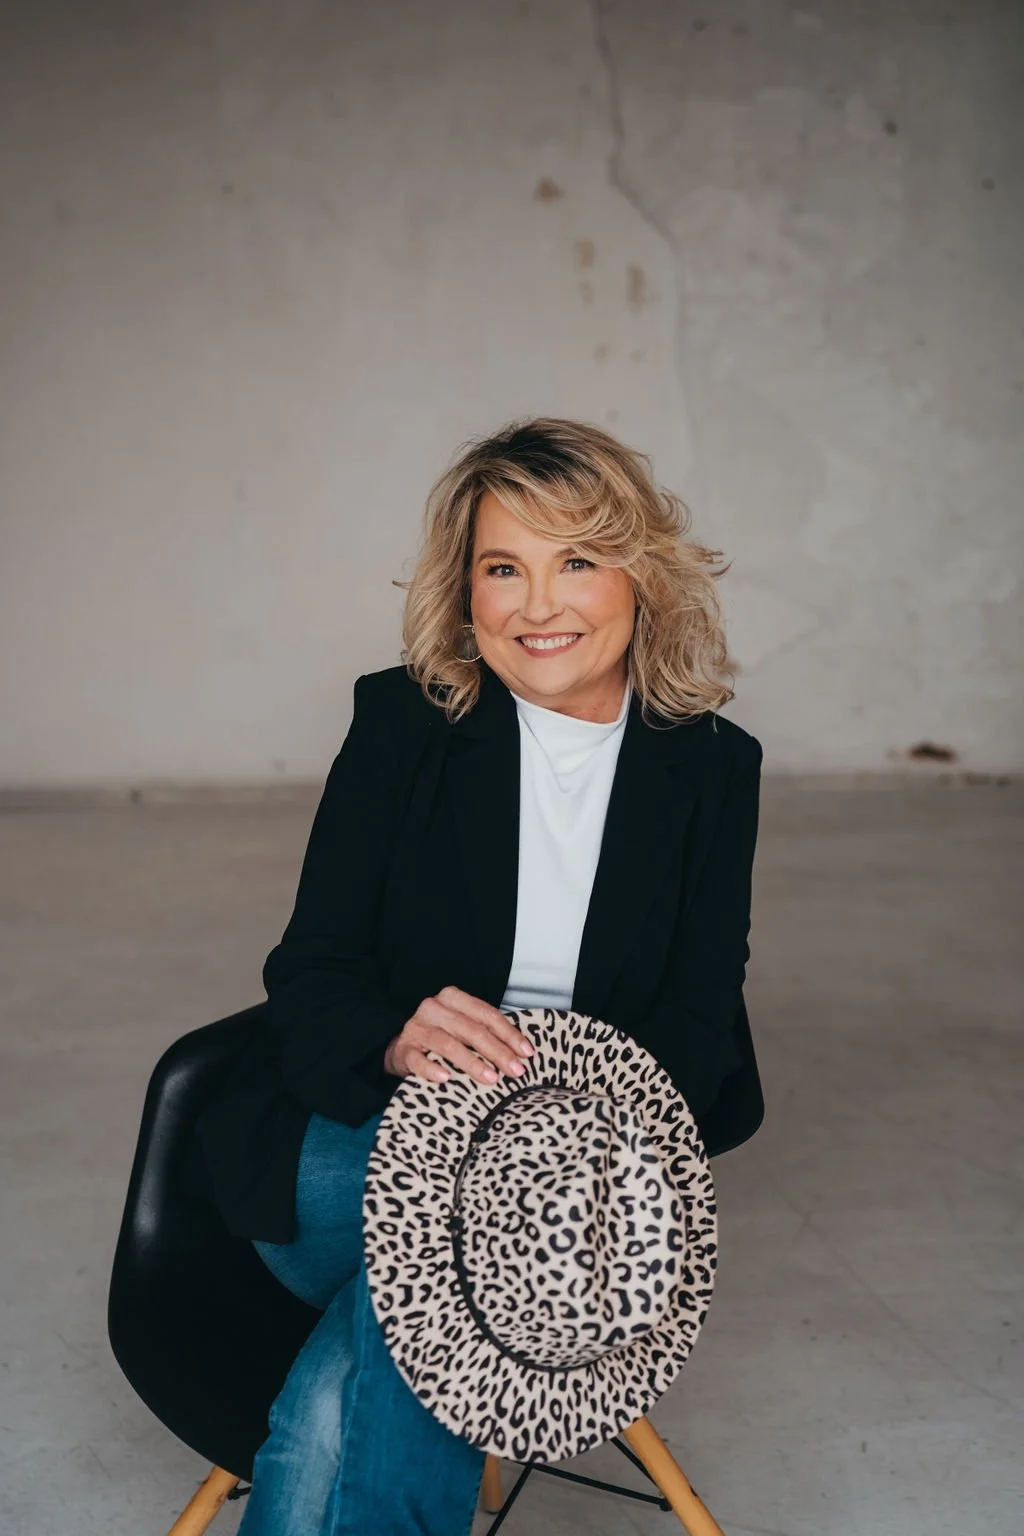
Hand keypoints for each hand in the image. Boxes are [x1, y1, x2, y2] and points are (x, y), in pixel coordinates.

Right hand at [383, 985, 534, 1085]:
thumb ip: (487, 1033)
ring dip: (472, 1062)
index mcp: (453, 998)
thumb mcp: (463, 1028)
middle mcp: (434, 1008)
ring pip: (448, 1044)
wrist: (401, 1047)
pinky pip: (418, 1059)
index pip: (486, 1014)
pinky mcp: (403, 1049)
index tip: (527, 1053)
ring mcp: (416, 1028)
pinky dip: (432, 1069)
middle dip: (497, 1051)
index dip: (509, 1033)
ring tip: (491, 1078)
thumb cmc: (441, 1037)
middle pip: (471, 1029)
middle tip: (516, 1071)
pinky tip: (446, 1078)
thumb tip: (523, 1052)